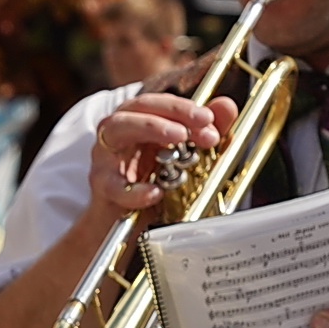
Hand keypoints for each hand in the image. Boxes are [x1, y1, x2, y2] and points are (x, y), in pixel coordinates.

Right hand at [87, 93, 236, 223]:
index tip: (209, 118)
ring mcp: (105, 157)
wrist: (127, 225)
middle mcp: (118, 133)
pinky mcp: (102, 185)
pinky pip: (114, 184)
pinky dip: (135, 189)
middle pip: (137, 106)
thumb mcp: (186, 156)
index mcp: (138, 122)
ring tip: (179, 137)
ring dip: (150, 127)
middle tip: (202, 122)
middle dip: (172, 111)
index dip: (184, 107)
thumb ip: (204, 131)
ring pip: (117, 129)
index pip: (158, 103)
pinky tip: (156, 192)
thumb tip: (226, 105)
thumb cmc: (153, 185)